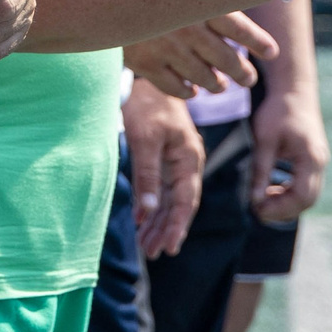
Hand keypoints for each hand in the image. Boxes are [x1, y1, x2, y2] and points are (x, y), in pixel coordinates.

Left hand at [123, 81, 203, 257]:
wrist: (144, 77)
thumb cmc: (146, 104)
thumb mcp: (145, 140)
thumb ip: (147, 176)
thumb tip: (149, 212)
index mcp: (189, 157)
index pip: (185, 201)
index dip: (177, 226)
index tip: (169, 248)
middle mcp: (187, 162)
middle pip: (179, 204)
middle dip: (166, 230)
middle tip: (152, 254)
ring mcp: (176, 160)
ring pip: (169, 200)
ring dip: (158, 223)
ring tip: (146, 246)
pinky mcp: (164, 158)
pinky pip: (160, 189)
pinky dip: (151, 207)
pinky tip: (142, 223)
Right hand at [124, 14, 280, 98]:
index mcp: (200, 1)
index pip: (241, 29)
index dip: (259, 44)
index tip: (272, 54)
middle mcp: (187, 27)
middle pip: (226, 58)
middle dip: (242, 72)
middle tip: (249, 78)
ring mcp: (165, 47)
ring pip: (203, 77)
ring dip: (216, 85)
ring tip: (221, 86)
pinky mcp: (144, 63)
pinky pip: (174, 86)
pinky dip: (186, 92)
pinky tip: (192, 91)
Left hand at [249, 88, 328, 223]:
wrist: (294, 89)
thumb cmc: (278, 110)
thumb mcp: (264, 138)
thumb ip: (261, 170)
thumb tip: (254, 199)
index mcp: (311, 157)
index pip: (303, 196)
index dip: (281, 208)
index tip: (257, 208)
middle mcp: (320, 162)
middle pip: (308, 200)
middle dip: (284, 210)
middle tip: (258, 210)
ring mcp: (319, 161)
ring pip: (308, 195)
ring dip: (286, 202)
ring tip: (262, 199)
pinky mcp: (313, 160)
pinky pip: (305, 185)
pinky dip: (289, 192)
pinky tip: (271, 189)